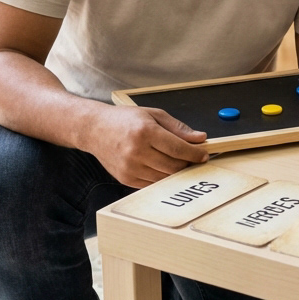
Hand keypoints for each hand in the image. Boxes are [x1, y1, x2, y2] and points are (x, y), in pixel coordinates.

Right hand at [83, 105, 207, 186]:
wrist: (95, 129)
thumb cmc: (124, 120)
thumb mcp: (153, 115)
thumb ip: (178, 128)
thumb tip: (200, 138)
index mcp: (145, 132)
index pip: (178, 148)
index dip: (195, 154)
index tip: (204, 154)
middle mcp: (137, 151)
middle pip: (174, 166)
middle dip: (188, 164)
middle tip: (194, 159)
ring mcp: (130, 167)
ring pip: (165, 178)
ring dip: (177, 173)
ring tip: (180, 163)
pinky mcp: (126, 178)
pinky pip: (152, 184)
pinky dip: (162, 178)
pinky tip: (163, 168)